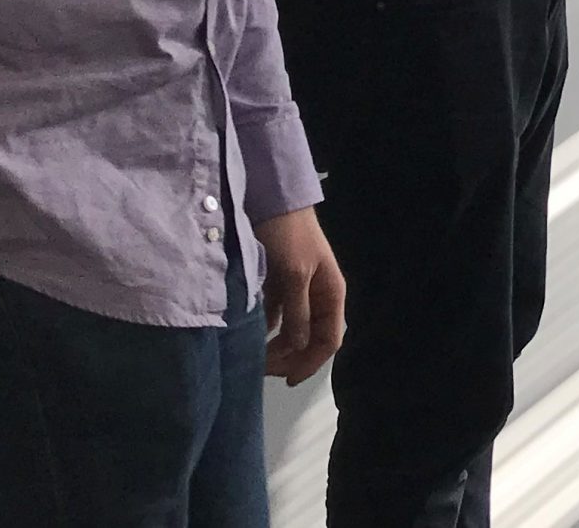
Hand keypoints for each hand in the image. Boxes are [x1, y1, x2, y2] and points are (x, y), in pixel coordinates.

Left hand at [253, 206, 344, 383]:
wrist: (273, 199)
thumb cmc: (290, 235)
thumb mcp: (295, 274)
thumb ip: (298, 312)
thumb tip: (299, 347)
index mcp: (331, 293)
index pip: (329, 339)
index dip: (310, 362)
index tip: (287, 380)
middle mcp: (317, 295)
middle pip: (309, 338)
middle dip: (290, 356)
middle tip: (262, 368)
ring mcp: (297, 290)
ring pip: (290, 329)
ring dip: (275, 345)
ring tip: (252, 356)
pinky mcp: (279, 283)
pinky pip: (274, 314)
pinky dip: (264, 327)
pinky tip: (247, 334)